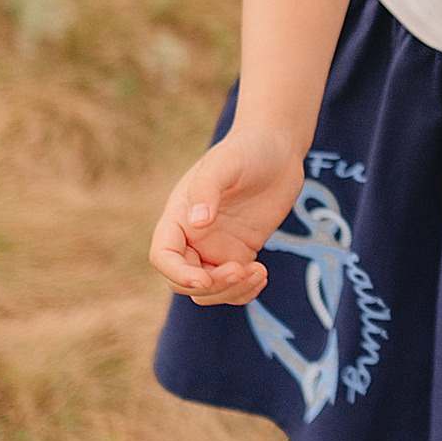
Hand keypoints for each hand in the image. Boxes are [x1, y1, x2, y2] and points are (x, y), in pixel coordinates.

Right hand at [149, 120, 304, 303]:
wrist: (278, 149)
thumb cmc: (247, 149)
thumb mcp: (225, 163)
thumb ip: (208, 189)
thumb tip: (197, 223)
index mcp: (179, 216)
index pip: (163, 256)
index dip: (178, 274)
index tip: (205, 279)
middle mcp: (193, 236)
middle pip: (184, 281)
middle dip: (211, 285)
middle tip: (243, 269)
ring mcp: (216, 247)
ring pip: (210, 290)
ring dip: (230, 291)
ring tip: (258, 272)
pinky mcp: (240, 253)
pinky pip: (234, 286)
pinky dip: (245, 291)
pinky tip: (262, 275)